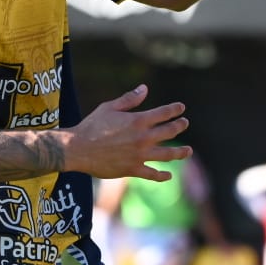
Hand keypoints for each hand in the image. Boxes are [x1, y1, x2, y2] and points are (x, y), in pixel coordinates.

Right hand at [66, 85, 191, 180]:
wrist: (78, 149)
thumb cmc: (91, 126)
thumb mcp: (109, 107)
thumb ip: (129, 99)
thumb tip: (145, 88)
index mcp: (138, 120)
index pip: (164, 113)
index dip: (175, 109)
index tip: (181, 108)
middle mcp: (143, 138)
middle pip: (169, 131)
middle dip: (180, 126)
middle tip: (185, 123)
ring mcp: (140, 155)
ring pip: (168, 155)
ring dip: (180, 152)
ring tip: (188, 151)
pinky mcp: (133, 169)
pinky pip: (152, 174)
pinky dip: (162, 176)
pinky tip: (168, 175)